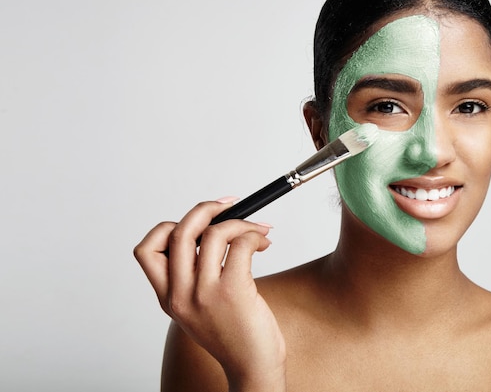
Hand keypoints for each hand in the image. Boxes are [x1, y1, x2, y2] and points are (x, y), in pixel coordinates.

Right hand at [134, 198, 285, 390]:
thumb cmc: (233, 334)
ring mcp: (204, 293)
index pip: (146, 250)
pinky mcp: (232, 291)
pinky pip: (240, 244)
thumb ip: (194, 277)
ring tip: (257, 231)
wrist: (252, 366)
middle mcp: (180, 295)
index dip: (167, 227)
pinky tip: (263, 243)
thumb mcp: (199, 308)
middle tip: (227, 205)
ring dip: (241, 223)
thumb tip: (212, 230)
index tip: (194, 222)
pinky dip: (254, 235)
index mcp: (168, 298)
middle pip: (179, 231)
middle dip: (205, 208)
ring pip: (213, 233)